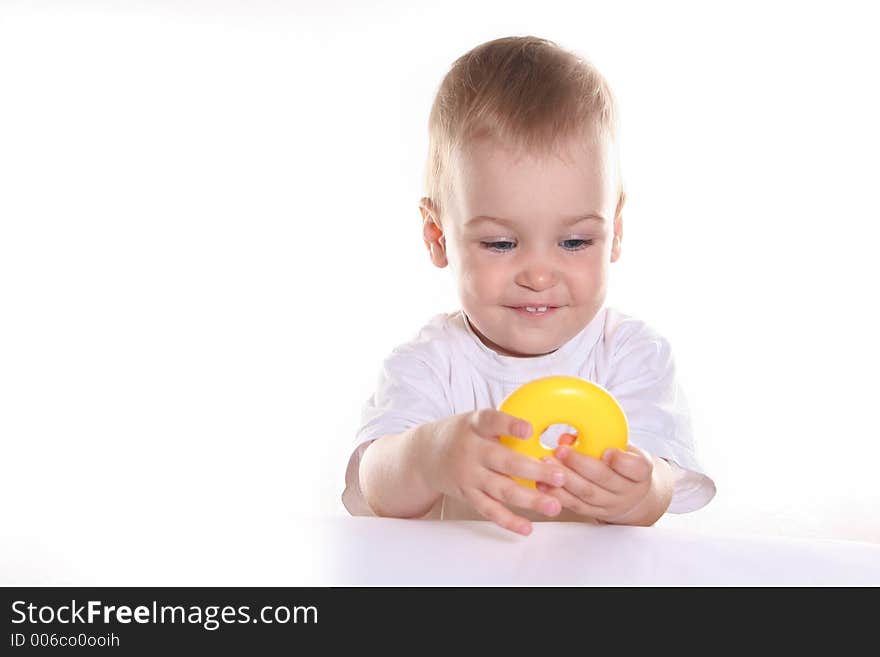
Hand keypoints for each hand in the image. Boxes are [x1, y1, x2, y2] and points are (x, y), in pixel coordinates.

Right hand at [414, 410, 568, 535]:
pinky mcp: (467, 494)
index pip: (492, 421)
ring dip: (530, 499)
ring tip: (554, 505)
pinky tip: (527, 527)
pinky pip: (489, 510)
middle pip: (504, 462)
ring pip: (501, 489)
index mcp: (475, 426)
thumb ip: (502, 426)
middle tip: (560, 476)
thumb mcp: (476, 421)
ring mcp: (468, 475)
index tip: (528, 429)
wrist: (425, 455)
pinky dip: (508, 520)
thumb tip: (543, 431)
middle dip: (534, 470)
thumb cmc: (462, 435)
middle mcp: (471, 450)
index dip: (509, 425)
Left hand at [536, 434, 672, 524]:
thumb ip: (601, 440)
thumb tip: (567, 437)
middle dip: (580, 464)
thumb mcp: (623, 448)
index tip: (606, 452)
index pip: (636, 468)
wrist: (633, 497)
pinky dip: (558, 495)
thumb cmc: (624, 465)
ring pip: (587, 493)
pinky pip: (575, 505)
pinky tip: (543, 485)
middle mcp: (628, 491)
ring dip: (565, 479)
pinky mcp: (594, 512)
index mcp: (640, 471)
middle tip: (561, 451)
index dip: (621, 461)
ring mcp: (611, 504)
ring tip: (547, 465)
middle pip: (604, 479)